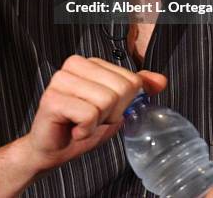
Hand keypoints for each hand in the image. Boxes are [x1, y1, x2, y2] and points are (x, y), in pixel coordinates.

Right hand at [25, 55, 166, 171]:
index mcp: (91, 62)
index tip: (104, 110)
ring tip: (82, 123)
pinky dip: (85, 130)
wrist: (52, 150)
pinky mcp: (52, 98)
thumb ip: (136, 89)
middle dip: (112, 113)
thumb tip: (161, 80)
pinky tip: (73, 129)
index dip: (123, 103)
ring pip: (106, 101)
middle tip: (92, 119)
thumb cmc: (81, 126)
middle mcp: (74, 64)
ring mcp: (61, 79)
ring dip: (98, 122)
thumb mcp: (115, 106)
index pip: (130, 79)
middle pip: (120, 89)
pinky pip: (88, 115)